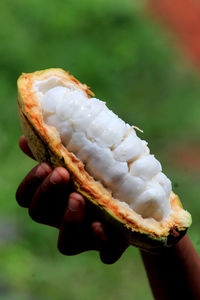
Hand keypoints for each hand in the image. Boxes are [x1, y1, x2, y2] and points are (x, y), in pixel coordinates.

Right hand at [16, 136, 127, 263]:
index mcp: (54, 199)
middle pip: (41, 215)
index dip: (31, 184)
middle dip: (47, 193)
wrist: (137, 196)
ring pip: (66, 243)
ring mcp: (87, 236)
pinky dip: (102, 241)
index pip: (27, 197)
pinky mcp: (111, 244)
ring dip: (68, 220)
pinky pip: (105, 254)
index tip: (45, 165)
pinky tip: (100, 224)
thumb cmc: (101, 174)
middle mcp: (65, 219)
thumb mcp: (82, 160)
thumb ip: (57, 151)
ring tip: (78, 196)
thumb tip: (26, 138)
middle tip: (61, 173)